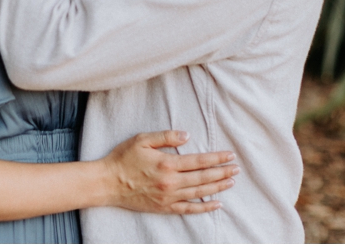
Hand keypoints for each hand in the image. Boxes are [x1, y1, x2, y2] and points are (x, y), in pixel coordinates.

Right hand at [101, 131, 237, 214]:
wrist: (107, 183)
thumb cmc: (122, 158)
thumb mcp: (142, 140)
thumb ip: (165, 136)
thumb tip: (187, 136)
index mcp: (167, 164)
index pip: (199, 161)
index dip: (217, 158)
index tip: (230, 155)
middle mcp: (171, 182)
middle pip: (203, 178)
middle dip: (222, 173)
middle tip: (236, 168)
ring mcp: (168, 197)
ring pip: (199, 193)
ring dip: (217, 187)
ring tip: (230, 182)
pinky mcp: (164, 207)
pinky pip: (189, 209)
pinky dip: (204, 208)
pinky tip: (216, 204)